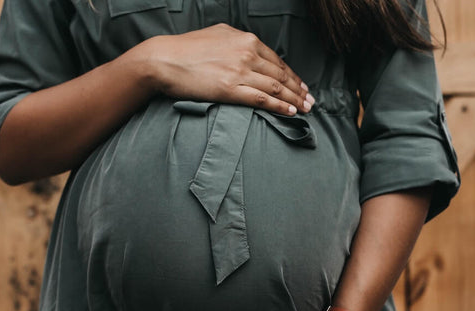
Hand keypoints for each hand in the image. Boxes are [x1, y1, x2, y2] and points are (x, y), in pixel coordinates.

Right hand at [134, 23, 314, 115]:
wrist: (163, 60)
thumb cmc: (186, 49)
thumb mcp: (217, 35)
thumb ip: (236, 41)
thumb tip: (248, 46)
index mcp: (245, 39)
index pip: (277, 60)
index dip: (292, 75)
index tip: (301, 85)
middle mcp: (246, 53)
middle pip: (280, 74)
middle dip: (298, 89)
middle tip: (310, 100)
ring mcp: (239, 71)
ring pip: (275, 87)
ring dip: (293, 99)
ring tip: (304, 109)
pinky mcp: (230, 89)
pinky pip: (262, 99)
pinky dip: (279, 106)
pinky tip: (289, 112)